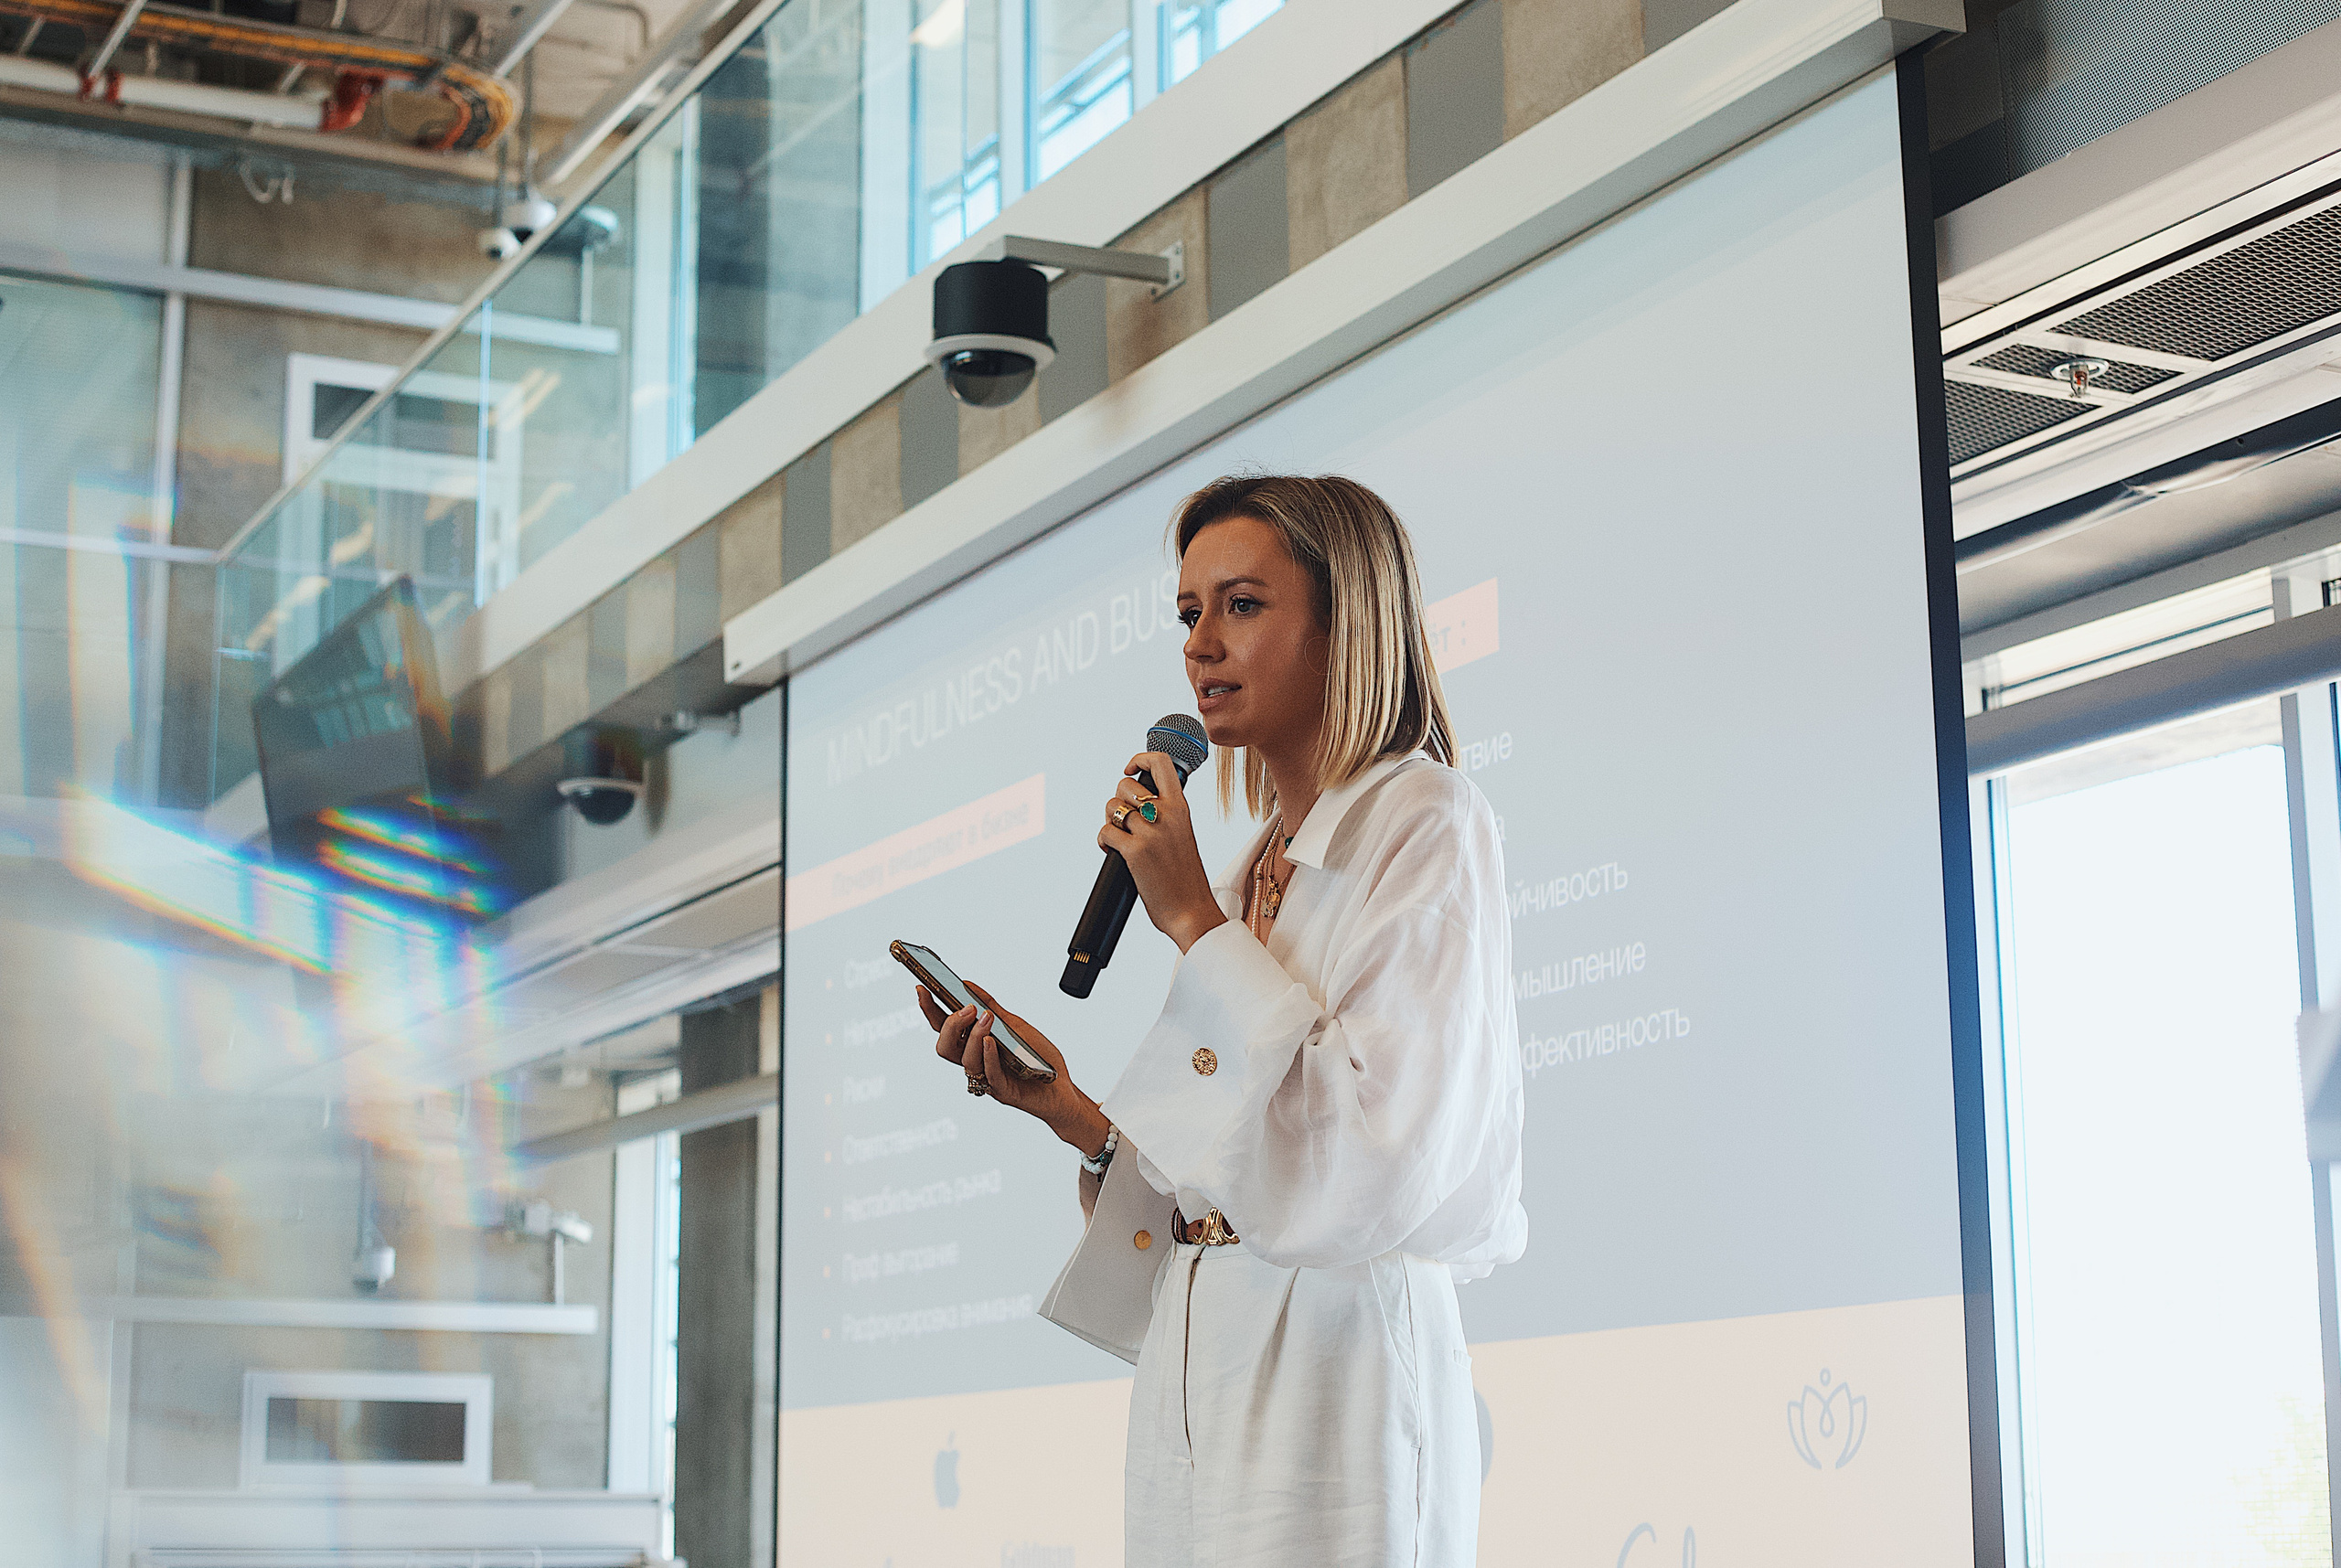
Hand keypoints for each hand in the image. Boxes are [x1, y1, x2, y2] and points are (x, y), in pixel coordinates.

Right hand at [918, 983, 1109, 1156]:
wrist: (1062, 1087)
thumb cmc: (1038, 1058)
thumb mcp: (1015, 1025)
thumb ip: (992, 1007)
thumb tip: (967, 984)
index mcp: (973, 1045)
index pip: (943, 1028)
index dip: (929, 1009)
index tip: (921, 988)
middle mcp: (975, 1062)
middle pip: (945, 1046)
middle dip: (950, 1025)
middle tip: (967, 1008)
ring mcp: (986, 1078)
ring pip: (965, 1060)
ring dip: (973, 1036)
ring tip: (987, 1019)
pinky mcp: (1002, 1091)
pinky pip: (988, 1074)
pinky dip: (987, 1055)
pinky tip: (992, 1042)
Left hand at [1098, 751, 1226, 951]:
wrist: (1192, 911)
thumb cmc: (1186, 879)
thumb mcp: (1183, 836)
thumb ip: (1167, 817)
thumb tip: (1140, 804)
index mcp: (1181, 809)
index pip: (1161, 763)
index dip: (1140, 758)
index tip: (1131, 769)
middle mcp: (1167, 815)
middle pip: (1125, 785)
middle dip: (1116, 801)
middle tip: (1123, 821)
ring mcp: (1150, 833)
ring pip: (1111, 807)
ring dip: (1108, 821)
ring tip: (1118, 837)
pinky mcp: (1135, 852)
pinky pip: (1105, 832)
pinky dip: (1103, 841)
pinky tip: (1111, 851)